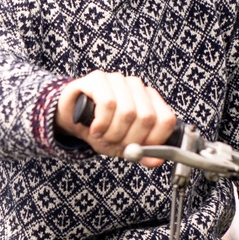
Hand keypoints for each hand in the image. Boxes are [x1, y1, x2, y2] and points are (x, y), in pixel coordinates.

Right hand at [56, 71, 177, 163]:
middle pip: (146, 118)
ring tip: (101, 134)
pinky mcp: (98, 78)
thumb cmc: (101, 129)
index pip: (166, 120)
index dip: (153, 140)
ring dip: (112, 132)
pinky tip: (95, 128)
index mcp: (150, 101)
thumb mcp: (122, 146)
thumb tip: (157, 160)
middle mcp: (137, 87)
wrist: (72, 116)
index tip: (137, 148)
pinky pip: (108, 103)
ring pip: (127, 111)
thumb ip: (142, 153)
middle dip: (128, 139)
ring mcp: (118, 80)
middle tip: (113, 142)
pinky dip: (101, 122)